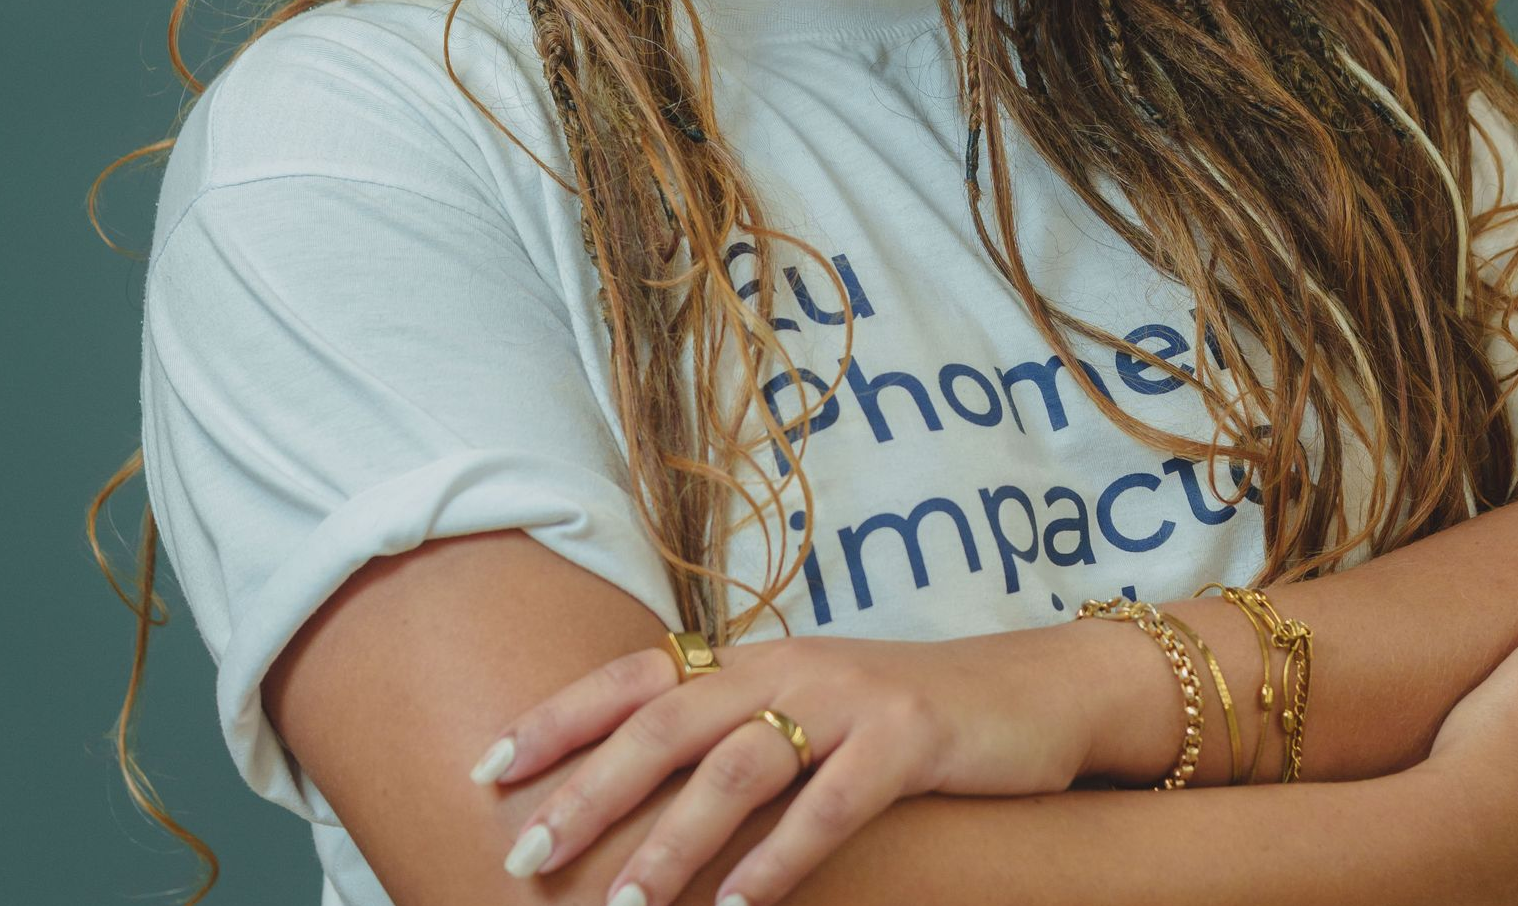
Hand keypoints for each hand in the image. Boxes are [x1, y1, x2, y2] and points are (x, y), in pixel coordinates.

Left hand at [473, 625, 1091, 904]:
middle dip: (588, 788)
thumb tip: (640, 799)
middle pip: (666, 720)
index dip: (560, 716)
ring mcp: (849, 696)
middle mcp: (789, 665)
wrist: (1030, 690)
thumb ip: (737, 735)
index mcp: (756, 659)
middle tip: (524, 853)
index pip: (637, 676)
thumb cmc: (904, 719)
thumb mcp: (812, 713)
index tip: (488, 767)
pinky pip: (830, 802)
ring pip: (737, 763)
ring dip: (673, 840)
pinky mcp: (907, 734)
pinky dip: (780, 858)